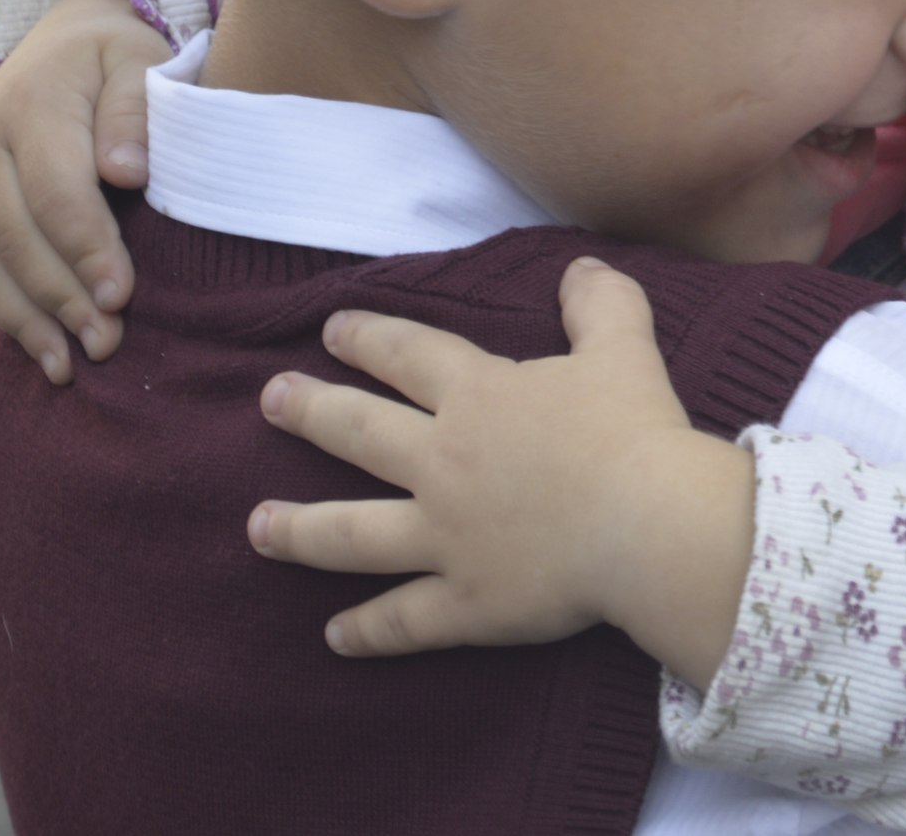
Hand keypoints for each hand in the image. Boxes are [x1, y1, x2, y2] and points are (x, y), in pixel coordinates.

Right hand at [0, 0, 170, 382]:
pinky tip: (34, 343)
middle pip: (14, 236)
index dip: (87, 251)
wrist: (64, 39)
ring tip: (66, 367)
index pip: (56, 194)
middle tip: (106, 345)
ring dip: (24, 319)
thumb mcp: (142, 60)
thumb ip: (136, 110)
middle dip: (60, 298)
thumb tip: (125, 173)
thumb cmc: (120, 57)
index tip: (122, 299)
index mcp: (29, 106)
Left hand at [248, 258, 755, 683]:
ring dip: (299, 530)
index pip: (408, 355)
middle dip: (309, 412)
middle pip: (360, 434)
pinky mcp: (464, 602)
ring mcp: (445, 537)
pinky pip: (403, 619)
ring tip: (257, 525)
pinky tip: (334, 636)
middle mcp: (443, 463)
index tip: (333, 331)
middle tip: (271, 400)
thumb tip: (579, 267)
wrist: (648, 525)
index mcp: (478, 397)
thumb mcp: (624, 348)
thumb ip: (599, 304)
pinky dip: (367, 631)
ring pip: (353, 534)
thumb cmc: (636, 431)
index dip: (369, 338)